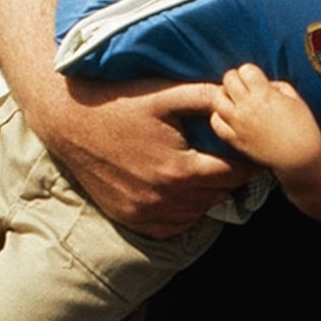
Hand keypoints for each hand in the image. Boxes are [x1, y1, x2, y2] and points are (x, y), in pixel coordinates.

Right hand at [29, 71, 250, 235]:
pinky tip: (179, 188)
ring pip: (197, 212)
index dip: (246, 162)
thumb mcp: (165, 94)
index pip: (233, 175)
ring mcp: (145, 213)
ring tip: (204, 170)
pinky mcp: (131, 219)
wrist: (71, 122)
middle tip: (228, 158)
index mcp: (178, 170)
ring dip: (205, 194)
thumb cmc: (121, 104)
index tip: (249, 150)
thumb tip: (240, 97)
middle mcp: (164, 199)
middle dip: (228, 177)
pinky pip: (172, 225)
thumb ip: (206, 97)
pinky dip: (182, 211)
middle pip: (218, 196)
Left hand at [208, 64, 320, 177]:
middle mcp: (248, 107)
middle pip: (228, 79)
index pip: (245, 69)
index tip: (256, 79)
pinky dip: (219, 117)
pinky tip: (229, 117)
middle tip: (243, 87)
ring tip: (233, 100)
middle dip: (235, 79)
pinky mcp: (235, 140)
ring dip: (224, 96)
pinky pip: (216, 123)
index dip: (250, 72)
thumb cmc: (303, 127)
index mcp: (265, 94)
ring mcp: (239, 124)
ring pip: (217, 99)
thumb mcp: (295, 98)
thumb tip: (263, 84)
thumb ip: (276, 85)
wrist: (301, 158)